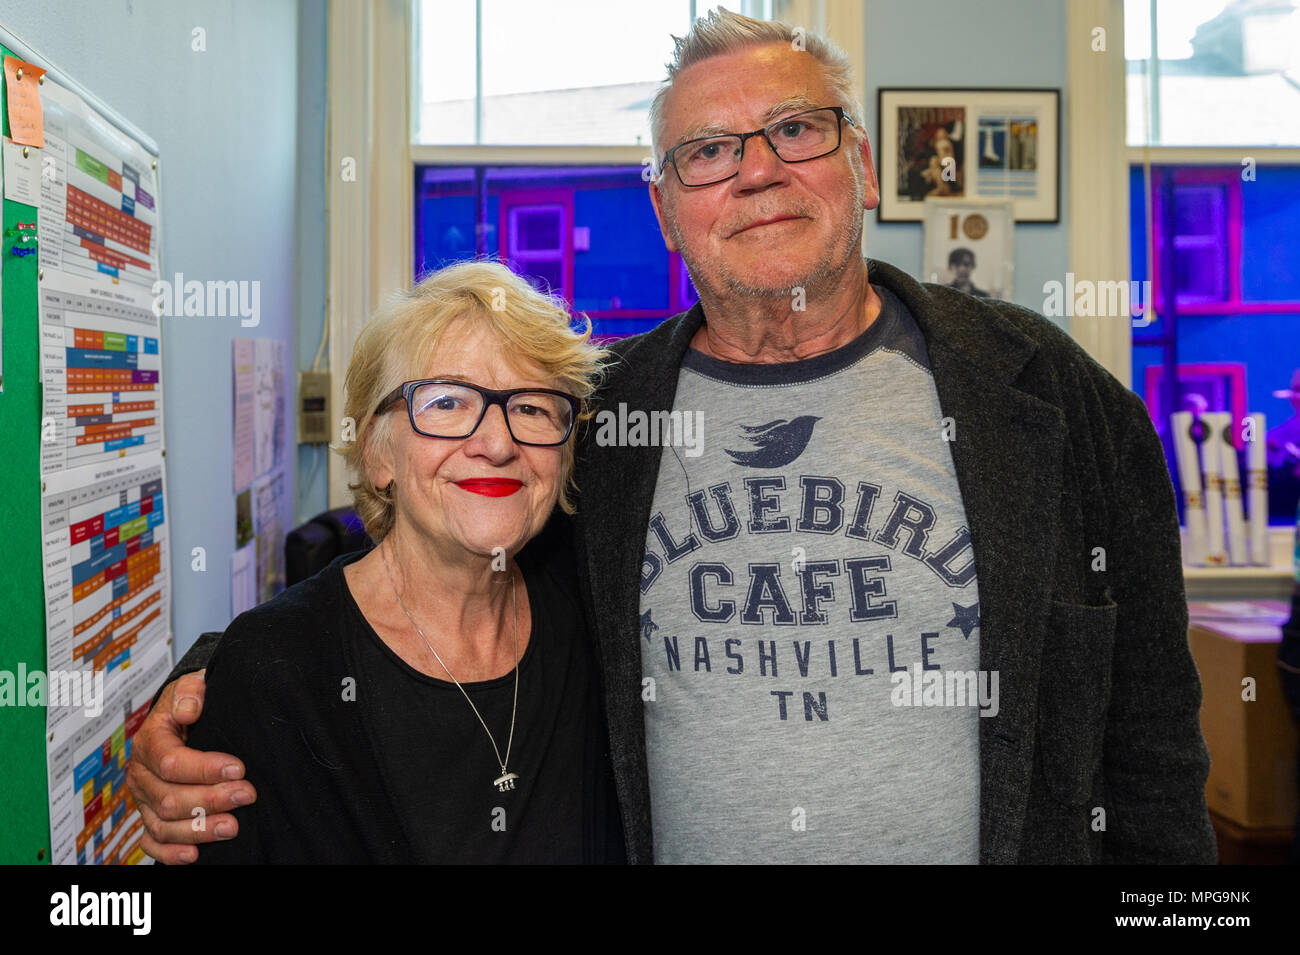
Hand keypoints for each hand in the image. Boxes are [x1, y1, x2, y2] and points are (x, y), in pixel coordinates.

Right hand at [125, 670, 256, 863]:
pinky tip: (195, 855)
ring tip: (233, 827)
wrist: (185, 715)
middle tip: (247, 795)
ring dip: (199, 830)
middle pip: (169, 798)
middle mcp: (142, 774)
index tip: (239, 769)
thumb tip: (190, 709)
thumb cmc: (193, 703)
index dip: (205, 769)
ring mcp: (144, 800)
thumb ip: (190, 691)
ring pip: (163, 825)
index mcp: (149, 742)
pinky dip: (171, 853)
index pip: (171, 762)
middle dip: (211, 800)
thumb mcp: (191, 686)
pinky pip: (152, 842)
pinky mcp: (150, 817)